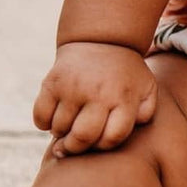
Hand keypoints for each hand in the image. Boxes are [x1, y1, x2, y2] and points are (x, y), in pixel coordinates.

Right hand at [32, 41, 156, 156]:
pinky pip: (40, 117)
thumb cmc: (125, 74)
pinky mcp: (51, 82)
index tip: (100, 139)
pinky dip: (44, 123)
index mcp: (124, 97)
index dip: (103, 146)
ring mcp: (73, 87)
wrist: (101, 40)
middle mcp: (98, 93)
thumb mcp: (146, 89)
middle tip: (76, 143)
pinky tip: (56, 116)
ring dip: (61, 134)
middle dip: (77, 147)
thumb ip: (144, 115)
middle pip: (82, 137)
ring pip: (59, 129)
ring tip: (70, 124)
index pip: (111, 138)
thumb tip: (120, 136)